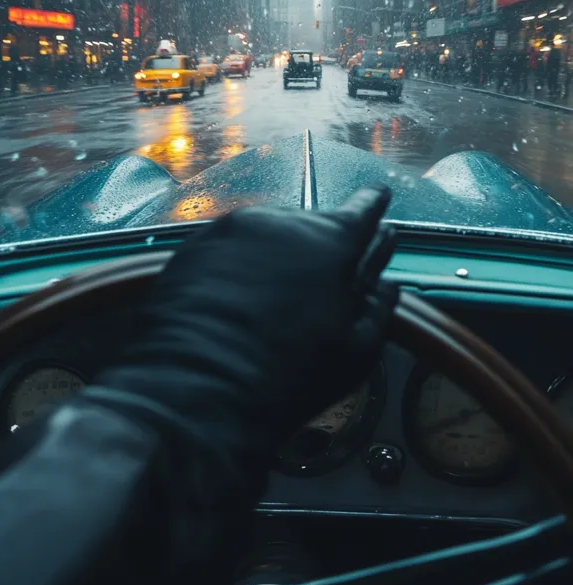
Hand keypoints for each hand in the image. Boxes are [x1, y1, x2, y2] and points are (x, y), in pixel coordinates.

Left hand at [92, 188, 396, 464]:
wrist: (197, 387)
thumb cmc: (286, 377)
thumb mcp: (354, 353)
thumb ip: (377, 308)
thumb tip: (386, 286)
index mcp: (333, 242)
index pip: (364, 209)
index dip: (373, 205)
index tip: (377, 196)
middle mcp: (286, 221)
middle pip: (315, 224)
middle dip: (320, 247)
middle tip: (316, 283)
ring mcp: (237, 226)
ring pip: (271, 232)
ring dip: (278, 253)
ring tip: (272, 298)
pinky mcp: (198, 241)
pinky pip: (233, 244)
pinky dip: (241, 262)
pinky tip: (239, 298)